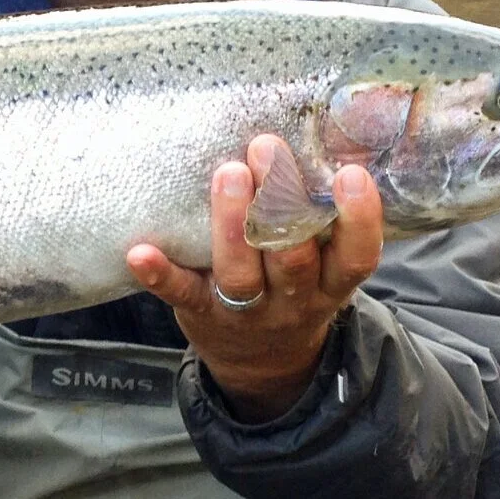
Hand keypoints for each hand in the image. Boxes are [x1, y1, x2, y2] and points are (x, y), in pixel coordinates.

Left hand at [127, 134, 383, 422]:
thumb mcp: (324, 265)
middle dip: (280, 202)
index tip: (350, 174)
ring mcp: (246, 311)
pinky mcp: (201, 313)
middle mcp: (293, 300)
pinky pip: (181, 295)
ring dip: (232, 225)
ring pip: (241, 274)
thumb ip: (319, 216)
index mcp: (331, 283)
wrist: (263, 365)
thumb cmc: (294, 288)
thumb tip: (316, 133)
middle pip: (292, 257)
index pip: (357, 257)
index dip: (359, 219)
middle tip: (267, 148)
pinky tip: (140, 252)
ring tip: (228, 174)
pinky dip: (160, 275)